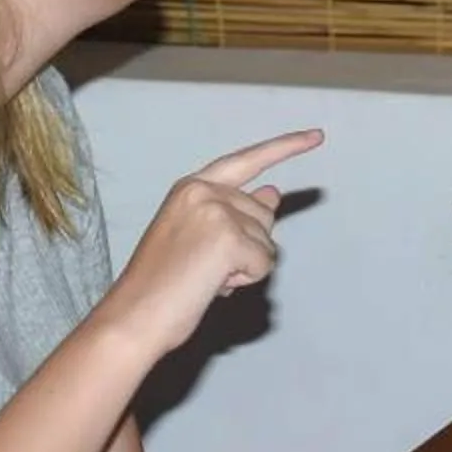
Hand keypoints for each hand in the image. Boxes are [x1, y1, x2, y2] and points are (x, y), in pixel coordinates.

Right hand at [107, 130, 321, 357]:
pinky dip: (246, 280)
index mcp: (191, 187)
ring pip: (266, 241)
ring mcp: (218, 211)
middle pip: (264, 214)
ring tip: (204, 277)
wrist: (133, 315)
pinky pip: (264, 263)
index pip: (248, 159)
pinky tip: (213, 285)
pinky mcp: (229, 238)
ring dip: (244, 267)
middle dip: (248, 246)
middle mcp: (204, 190)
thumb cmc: (161, 284)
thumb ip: (235, 212)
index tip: (317, 136)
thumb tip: (273, 191)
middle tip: (205, 268)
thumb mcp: (199, 237)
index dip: (285, 147)